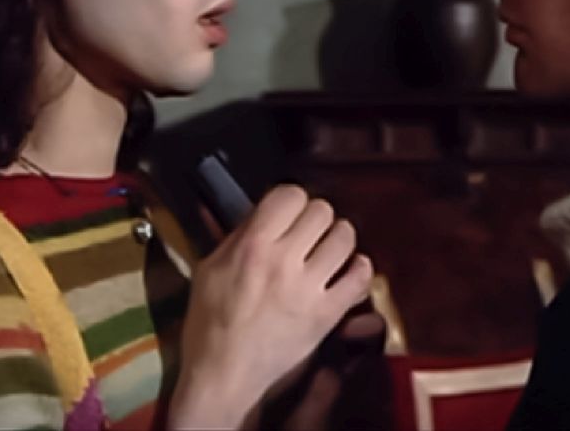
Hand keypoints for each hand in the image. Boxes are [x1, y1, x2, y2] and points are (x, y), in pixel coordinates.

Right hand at [167, 185, 373, 429]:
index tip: (286, 213)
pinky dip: (359, 268)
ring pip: (345, 237)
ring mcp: (310, 288)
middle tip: (306, 233)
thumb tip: (266, 212)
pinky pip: (360, 277)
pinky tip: (348, 269)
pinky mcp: (328, 314)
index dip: (290, 199)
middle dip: (314, 217)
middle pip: (321, 210)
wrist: (224, 375)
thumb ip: (239, 236)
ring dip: (337, 238)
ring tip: (327, 248)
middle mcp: (284, 261)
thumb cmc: (210, 322)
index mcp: (252, 246)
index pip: (290, 194)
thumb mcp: (210, 268)